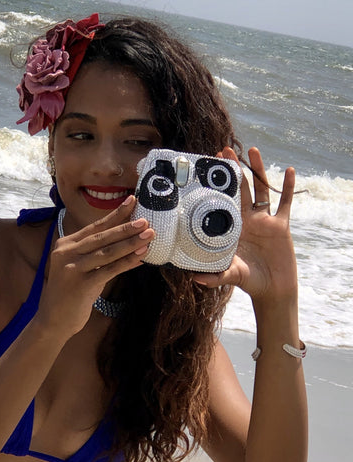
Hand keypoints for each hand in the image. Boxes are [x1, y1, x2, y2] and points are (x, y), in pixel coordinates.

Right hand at [37, 197, 153, 336]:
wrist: (53, 321)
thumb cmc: (70, 294)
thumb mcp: (82, 269)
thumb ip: (101, 257)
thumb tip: (132, 247)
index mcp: (66, 244)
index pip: (95, 226)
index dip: (115, 214)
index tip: (132, 201)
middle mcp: (67, 252)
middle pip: (102, 236)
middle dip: (126, 227)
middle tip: (146, 220)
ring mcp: (72, 268)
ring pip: (107, 252)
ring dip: (130, 243)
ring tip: (148, 235)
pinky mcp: (80, 284)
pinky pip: (109, 270)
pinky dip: (126, 263)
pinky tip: (140, 257)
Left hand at [193, 147, 297, 301]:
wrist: (272, 289)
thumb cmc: (249, 282)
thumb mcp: (230, 275)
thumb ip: (215, 276)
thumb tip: (194, 280)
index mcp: (232, 228)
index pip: (223, 201)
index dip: (217, 186)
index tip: (208, 170)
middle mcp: (247, 220)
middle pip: (241, 189)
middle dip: (233, 170)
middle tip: (224, 150)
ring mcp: (265, 221)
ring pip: (262, 190)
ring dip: (258, 170)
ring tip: (252, 150)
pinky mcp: (281, 226)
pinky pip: (286, 203)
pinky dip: (288, 187)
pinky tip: (289, 171)